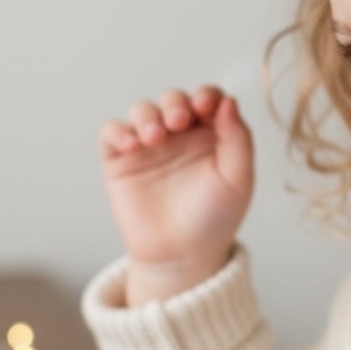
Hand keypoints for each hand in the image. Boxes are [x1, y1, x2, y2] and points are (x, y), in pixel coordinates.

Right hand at [99, 86, 254, 304]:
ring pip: (142, 110)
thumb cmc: (215, 217)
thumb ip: (238, 138)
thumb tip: (229, 101)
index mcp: (212, 133)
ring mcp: (149, 145)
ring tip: (155, 136)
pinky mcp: (121, 160)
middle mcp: (180, 134)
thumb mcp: (237, 178)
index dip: (206, 95)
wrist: (182, 254)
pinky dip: (119, 131)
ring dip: (147, 115)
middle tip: (178, 121)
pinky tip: (132, 144)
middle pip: (174, 99)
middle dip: (175, 102)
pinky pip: (112, 132)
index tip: (205, 104)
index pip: (208, 99)